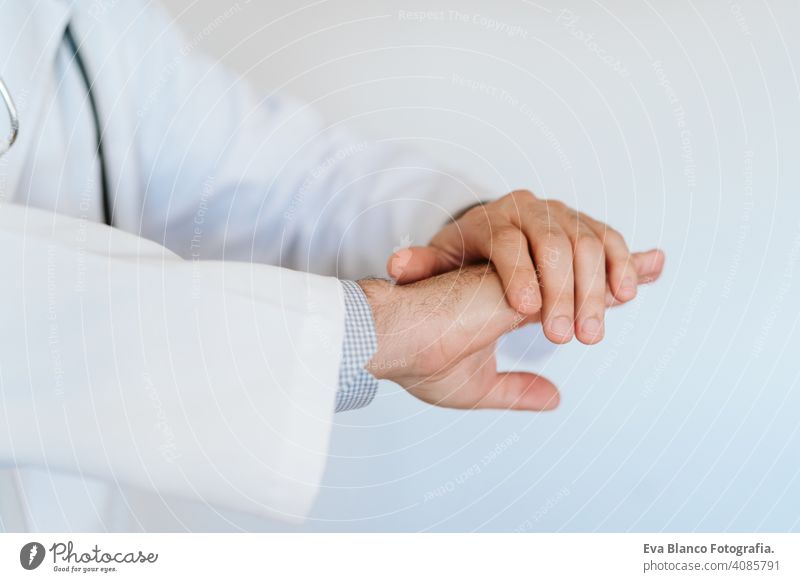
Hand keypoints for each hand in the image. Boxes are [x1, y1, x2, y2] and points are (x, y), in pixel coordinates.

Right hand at [359, 259, 659, 411]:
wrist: (389, 347)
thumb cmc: (419, 361)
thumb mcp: (477, 387)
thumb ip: (517, 390)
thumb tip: (555, 399)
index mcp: (505, 304)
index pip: (561, 283)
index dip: (597, 279)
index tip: (637, 277)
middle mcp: (514, 285)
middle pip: (574, 262)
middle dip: (616, 267)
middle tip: (652, 267)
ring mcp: (514, 277)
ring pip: (575, 264)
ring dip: (610, 280)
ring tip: (639, 283)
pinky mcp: (513, 278)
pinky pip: (566, 269)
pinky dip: (603, 276)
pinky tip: (629, 280)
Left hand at [387, 190, 664, 344]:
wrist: (493, 233)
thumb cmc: (464, 260)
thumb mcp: (439, 265)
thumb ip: (421, 269)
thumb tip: (395, 268)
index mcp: (489, 221)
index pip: (507, 243)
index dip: (518, 275)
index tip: (526, 312)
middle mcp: (528, 210)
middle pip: (553, 243)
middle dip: (563, 290)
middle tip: (566, 337)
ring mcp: (561, 214)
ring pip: (587, 242)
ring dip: (597, 288)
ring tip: (593, 331)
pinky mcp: (586, 225)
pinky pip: (611, 240)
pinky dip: (624, 264)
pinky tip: (629, 293)